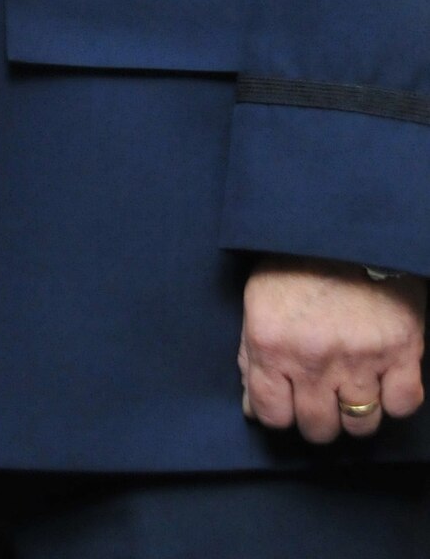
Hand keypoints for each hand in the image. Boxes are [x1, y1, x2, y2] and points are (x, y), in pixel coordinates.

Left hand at [239, 258, 426, 442]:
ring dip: (357, 412)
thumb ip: (251, 357)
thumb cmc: (297, 263)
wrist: (346, 226)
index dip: (280, 413)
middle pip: (318, 428)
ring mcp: (359, 357)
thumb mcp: (259, 301)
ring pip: (361, 425)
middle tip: (323, 393)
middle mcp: (312, 357)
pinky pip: (401, 405)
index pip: (271, 415)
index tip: (289, 400)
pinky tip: (383, 378)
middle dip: (319, 417)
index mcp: (270, 342)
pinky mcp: (401, 350)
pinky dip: (394, 399)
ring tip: (353, 385)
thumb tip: (252, 409)